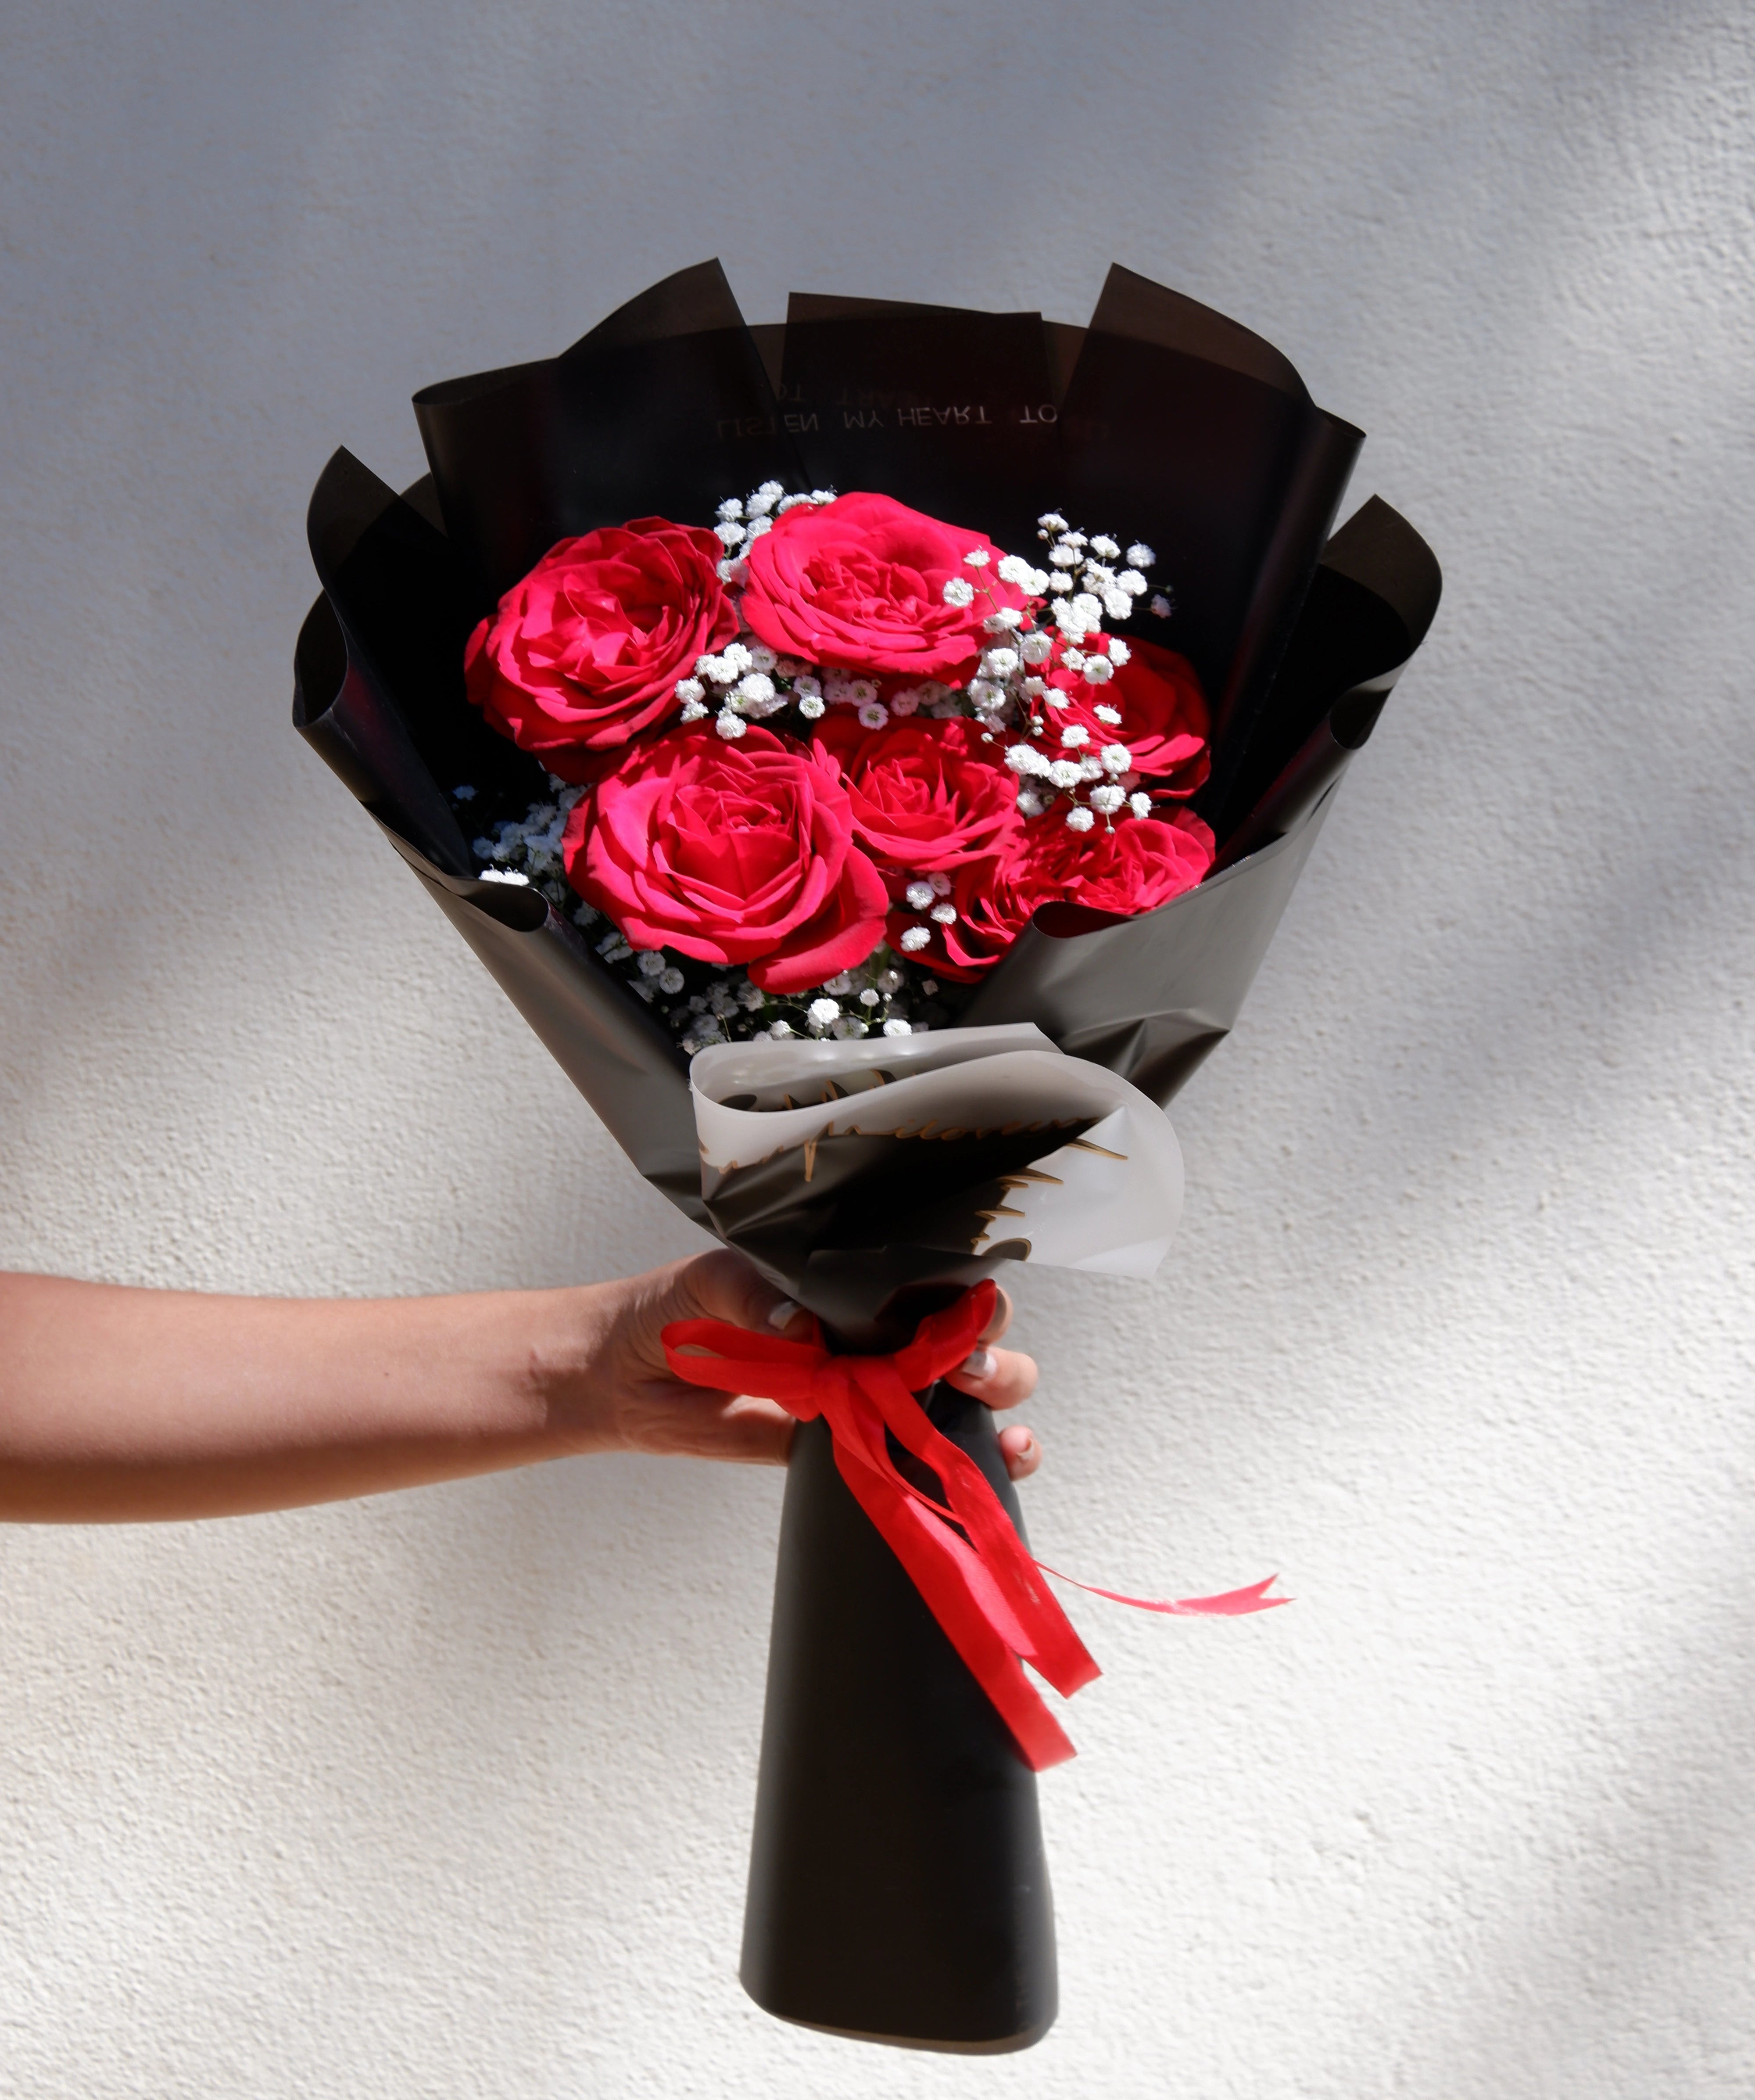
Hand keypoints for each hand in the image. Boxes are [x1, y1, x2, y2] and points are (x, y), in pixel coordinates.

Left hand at [561, 1248, 1041, 1478]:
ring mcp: (869, 1397)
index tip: (963, 1322)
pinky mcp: (846, 1450)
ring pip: (965, 1403)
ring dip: (999, 1413)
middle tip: (967, 1372)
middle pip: (971, 1346)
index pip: (937, 1287)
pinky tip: (997, 1464)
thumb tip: (802, 1327)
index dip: (969, 1302)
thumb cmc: (668, 1309)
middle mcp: (876, 1339)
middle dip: (994, 1359)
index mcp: (855, 1289)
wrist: (621, 1377)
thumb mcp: (713, 1280)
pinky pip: (913, 1461)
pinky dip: (970, 1465)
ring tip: (996, 1425)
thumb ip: (759, 1294)